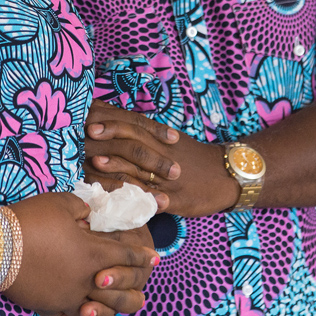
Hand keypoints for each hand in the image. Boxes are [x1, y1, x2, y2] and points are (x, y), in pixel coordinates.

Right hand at [5, 193, 156, 315]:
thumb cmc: (32, 221)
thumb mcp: (61, 204)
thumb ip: (82, 208)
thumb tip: (89, 214)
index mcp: (93, 253)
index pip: (125, 256)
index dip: (141, 256)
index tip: (154, 258)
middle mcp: (85, 279)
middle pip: (118, 290)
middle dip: (133, 289)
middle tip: (143, 292)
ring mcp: (67, 296)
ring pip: (97, 311)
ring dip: (109, 312)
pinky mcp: (49, 306)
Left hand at [85, 101, 238, 217]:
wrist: (227, 174)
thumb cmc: (194, 158)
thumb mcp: (171, 142)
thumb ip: (147, 135)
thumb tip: (116, 127)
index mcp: (161, 139)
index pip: (134, 125)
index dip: (113, 120)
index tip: (91, 116)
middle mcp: (163, 154)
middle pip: (135, 140)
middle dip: (111, 135)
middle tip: (88, 132)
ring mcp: (169, 177)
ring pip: (140, 170)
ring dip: (117, 165)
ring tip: (97, 162)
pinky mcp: (176, 198)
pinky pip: (154, 198)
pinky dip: (137, 198)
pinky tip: (122, 200)